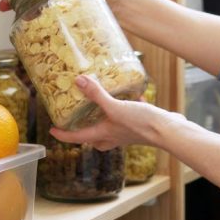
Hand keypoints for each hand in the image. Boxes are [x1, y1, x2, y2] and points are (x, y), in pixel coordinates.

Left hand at [49, 75, 178, 151]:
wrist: (167, 131)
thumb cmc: (140, 124)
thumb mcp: (115, 107)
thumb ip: (97, 95)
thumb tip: (79, 81)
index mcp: (103, 134)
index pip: (77, 137)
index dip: (62, 134)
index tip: (51, 129)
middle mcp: (113, 136)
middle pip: (93, 137)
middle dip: (84, 130)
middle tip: (77, 119)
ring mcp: (126, 132)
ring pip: (110, 128)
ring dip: (104, 118)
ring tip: (101, 104)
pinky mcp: (139, 125)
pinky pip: (127, 117)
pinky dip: (125, 107)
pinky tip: (131, 94)